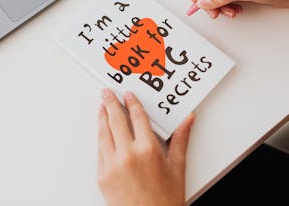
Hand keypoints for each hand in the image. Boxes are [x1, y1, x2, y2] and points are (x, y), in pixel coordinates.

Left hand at [97, 89, 194, 205]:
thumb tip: (188, 120)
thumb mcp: (177, 168)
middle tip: (107, 93)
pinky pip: (100, 150)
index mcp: (148, 150)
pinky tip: (102, 132)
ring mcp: (112, 165)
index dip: (132, 103)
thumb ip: (180, 140)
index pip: (137, 116)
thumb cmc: (165, 201)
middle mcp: (127, 154)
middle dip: (111, 103)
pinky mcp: (102, 175)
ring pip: (103, 133)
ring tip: (102, 107)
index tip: (129, 95)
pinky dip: (101, 137)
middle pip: (116, 120)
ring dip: (101, 117)